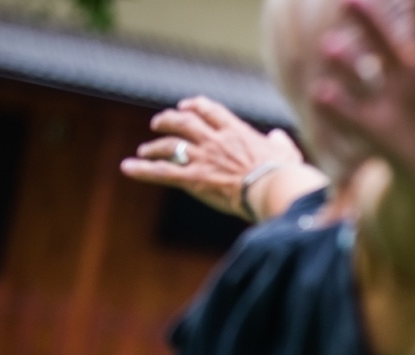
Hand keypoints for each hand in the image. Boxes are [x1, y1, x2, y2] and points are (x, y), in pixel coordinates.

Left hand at [122, 97, 306, 218]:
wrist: (273, 188)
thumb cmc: (284, 174)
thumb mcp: (287, 153)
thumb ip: (280, 142)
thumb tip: (278, 136)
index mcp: (236, 131)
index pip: (210, 110)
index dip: (195, 106)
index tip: (187, 106)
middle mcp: (215, 140)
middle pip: (184, 122)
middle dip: (168, 120)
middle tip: (158, 123)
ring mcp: (203, 158)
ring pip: (170, 145)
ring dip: (154, 146)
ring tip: (144, 150)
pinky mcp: (194, 179)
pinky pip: (163, 172)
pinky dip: (143, 170)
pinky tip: (127, 168)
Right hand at [311, 0, 414, 185]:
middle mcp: (406, 75)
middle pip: (386, 43)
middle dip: (370, 23)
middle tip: (351, 1)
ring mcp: (385, 99)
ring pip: (359, 74)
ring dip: (345, 62)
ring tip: (331, 48)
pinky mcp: (370, 127)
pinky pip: (349, 114)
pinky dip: (334, 107)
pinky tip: (323, 95)